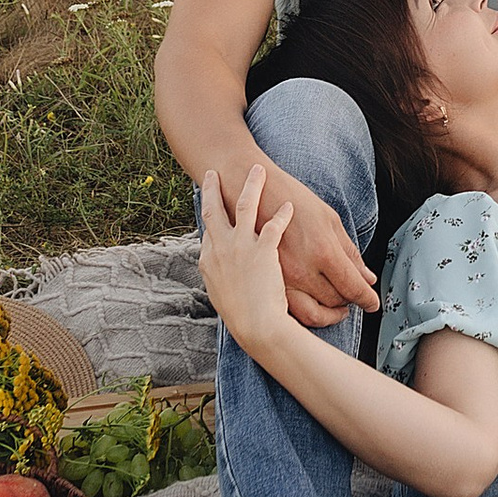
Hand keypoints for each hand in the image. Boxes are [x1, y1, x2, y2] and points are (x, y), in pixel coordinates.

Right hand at [198, 165, 304, 359]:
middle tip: (213, 174)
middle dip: (213, 189)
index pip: (207, 231)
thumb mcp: (222, 297)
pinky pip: (274, 224)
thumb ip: (221, 280)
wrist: (255, 327)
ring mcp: (240, 247)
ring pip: (244, 206)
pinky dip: (282, 213)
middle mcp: (220, 249)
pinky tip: (290, 205)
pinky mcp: (262, 250)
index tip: (211, 203)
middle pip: (214, 210)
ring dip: (251, 185)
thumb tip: (222, 278)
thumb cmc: (242, 319)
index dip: (210, 214)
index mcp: (208, 261)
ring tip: (257, 169)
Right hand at [267, 177, 380, 327]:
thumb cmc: (291, 198)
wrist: (249, 192)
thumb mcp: (328, 218)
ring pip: (313, 313)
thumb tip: (367, 278)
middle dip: (349, 301)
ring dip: (329, 312)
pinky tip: (313, 301)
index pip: (353, 287)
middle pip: (335, 301)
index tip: (372, 303)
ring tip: (335, 303)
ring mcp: (282, 279)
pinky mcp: (266, 282)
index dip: (367, 299)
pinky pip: (292, 309)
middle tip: (353, 294)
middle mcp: (303, 270)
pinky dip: (307, 310)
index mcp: (323, 251)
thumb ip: (349, 251)